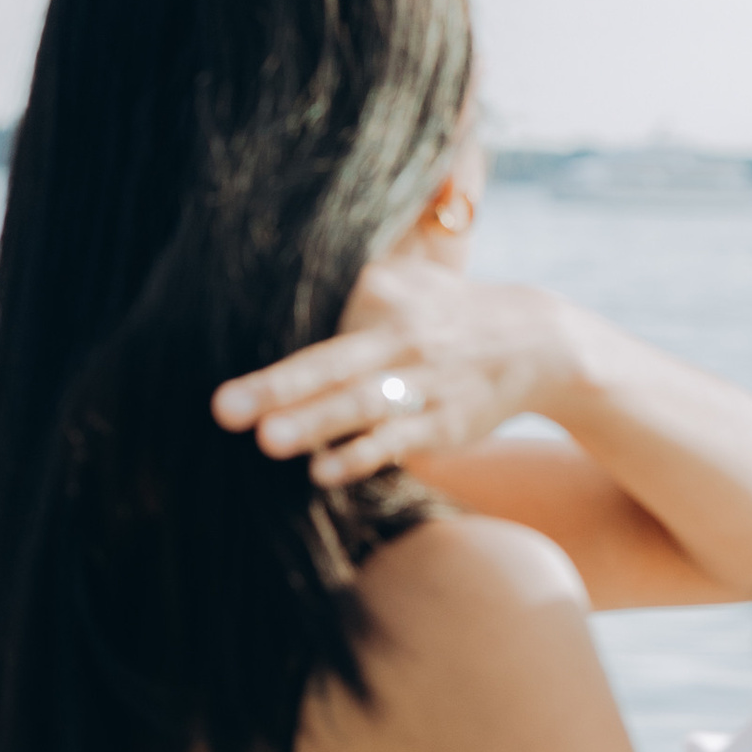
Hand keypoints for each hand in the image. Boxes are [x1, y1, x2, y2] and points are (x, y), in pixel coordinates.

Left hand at [211, 257, 580, 484]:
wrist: (537, 340)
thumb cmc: (443, 313)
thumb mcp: (402, 279)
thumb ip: (344, 288)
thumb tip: (264, 293)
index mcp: (378, 293)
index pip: (311, 318)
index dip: (265, 341)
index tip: (213, 370)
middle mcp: (398, 335)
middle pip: (328, 362)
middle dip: (276, 386)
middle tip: (222, 408)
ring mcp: (423, 381)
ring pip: (360, 404)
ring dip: (314, 422)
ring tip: (266, 442)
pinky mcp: (445, 422)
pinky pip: (397, 439)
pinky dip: (361, 455)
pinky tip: (323, 471)